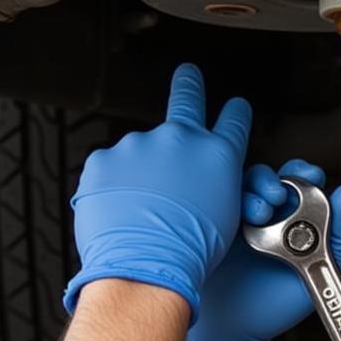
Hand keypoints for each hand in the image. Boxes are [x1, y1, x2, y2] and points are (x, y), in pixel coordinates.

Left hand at [63, 64, 251, 324]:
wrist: (147, 267)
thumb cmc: (190, 252)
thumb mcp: (224, 217)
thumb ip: (211, 186)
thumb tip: (195, 183)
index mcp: (218, 156)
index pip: (233, 121)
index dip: (235, 111)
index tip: (235, 105)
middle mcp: (181, 140)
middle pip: (186, 98)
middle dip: (189, 83)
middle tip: (189, 73)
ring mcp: (139, 146)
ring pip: (140, 153)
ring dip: (140, 173)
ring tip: (140, 213)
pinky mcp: (105, 159)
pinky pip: (110, 170)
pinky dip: (113, 188)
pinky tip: (120, 213)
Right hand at [179, 160, 340, 340]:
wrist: (238, 331)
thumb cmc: (277, 305)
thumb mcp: (321, 270)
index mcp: (292, 220)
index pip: (299, 184)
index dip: (304, 176)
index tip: (310, 176)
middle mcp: (264, 215)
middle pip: (269, 178)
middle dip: (276, 179)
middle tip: (280, 195)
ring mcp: (236, 219)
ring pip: (242, 185)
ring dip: (254, 190)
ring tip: (261, 212)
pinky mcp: (211, 226)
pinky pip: (216, 200)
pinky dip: (227, 199)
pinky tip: (238, 216)